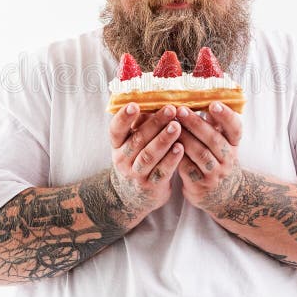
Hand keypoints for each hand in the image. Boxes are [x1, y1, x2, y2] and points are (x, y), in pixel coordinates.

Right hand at [109, 103, 184, 225]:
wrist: (131, 197)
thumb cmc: (135, 160)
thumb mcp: (130, 144)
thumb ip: (139, 125)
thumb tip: (153, 98)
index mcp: (117, 145)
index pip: (116, 130)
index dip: (123, 118)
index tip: (134, 105)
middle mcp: (123, 159)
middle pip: (138, 140)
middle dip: (155, 124)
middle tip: (170, 109)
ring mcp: (136, 174)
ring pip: (149, 155)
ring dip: (164, 140)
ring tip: (177, 126)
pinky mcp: (151, 186)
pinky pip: (161, 171)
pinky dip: (171, 159)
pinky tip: (181, 147)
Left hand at [176, 102, 244, 215]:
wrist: (224, 196)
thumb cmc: (217, 160)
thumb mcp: (223, 143)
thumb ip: (215, 124)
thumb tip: (204, 97)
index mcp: (234, 144)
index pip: (235, 128)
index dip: (226, 116)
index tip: (213, 103)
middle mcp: (228, 158)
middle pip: (214, 139)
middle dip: (196, 123)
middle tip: (180, 109)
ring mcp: (215, 173)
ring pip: (200, 154)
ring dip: (184, 138)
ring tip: (170, 125)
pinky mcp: (200, 185)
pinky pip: (187, 168)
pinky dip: (177, 156)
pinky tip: (167, 145)